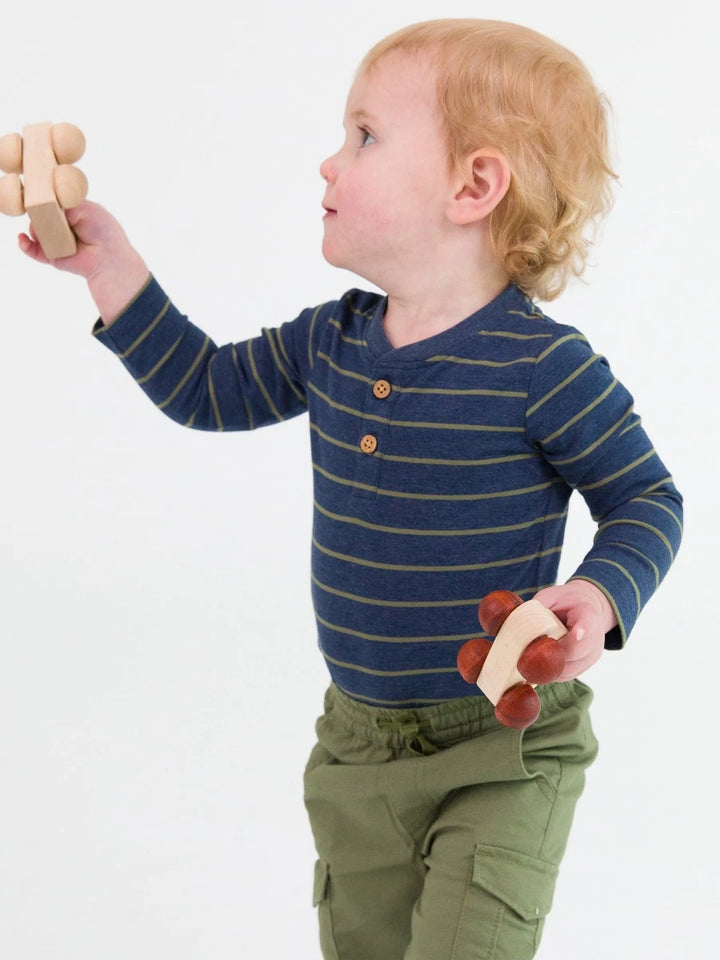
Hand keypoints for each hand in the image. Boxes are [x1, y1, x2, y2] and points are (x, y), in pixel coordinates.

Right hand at [18, 201, 149, 323]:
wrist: (108, 257)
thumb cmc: (103, 230)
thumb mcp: (85, 207)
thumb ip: (63, 202)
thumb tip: (45, 206)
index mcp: (69, 212)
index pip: (50, 202)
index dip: (45, 198)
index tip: (41, 194)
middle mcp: (60, 226)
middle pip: (40, 215)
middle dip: (39, 212)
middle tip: (47, 214)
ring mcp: (54, 241)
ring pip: (35, 231)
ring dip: (36, 228)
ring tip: (49, 229)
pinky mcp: (50, 256)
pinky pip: (32, 250)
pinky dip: (25, 244)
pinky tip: (23, 239)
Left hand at [533, 580, 616, 679]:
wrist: (588, 607)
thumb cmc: (566, 601)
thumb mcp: (551, 596)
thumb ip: (538, 609)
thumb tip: (518, 626)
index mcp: (588, 613)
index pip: (588, 624)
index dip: (581, 631)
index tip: (576, 633)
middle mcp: (595, 637)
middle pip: (576, 652)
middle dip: (551, 654)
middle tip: (529, 653)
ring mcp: (593, 654)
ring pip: (570, 669)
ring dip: (549, 666)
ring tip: (531, 660)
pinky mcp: (586, 665)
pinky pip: (568, 675)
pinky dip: (552, 672)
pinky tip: (539, 665)